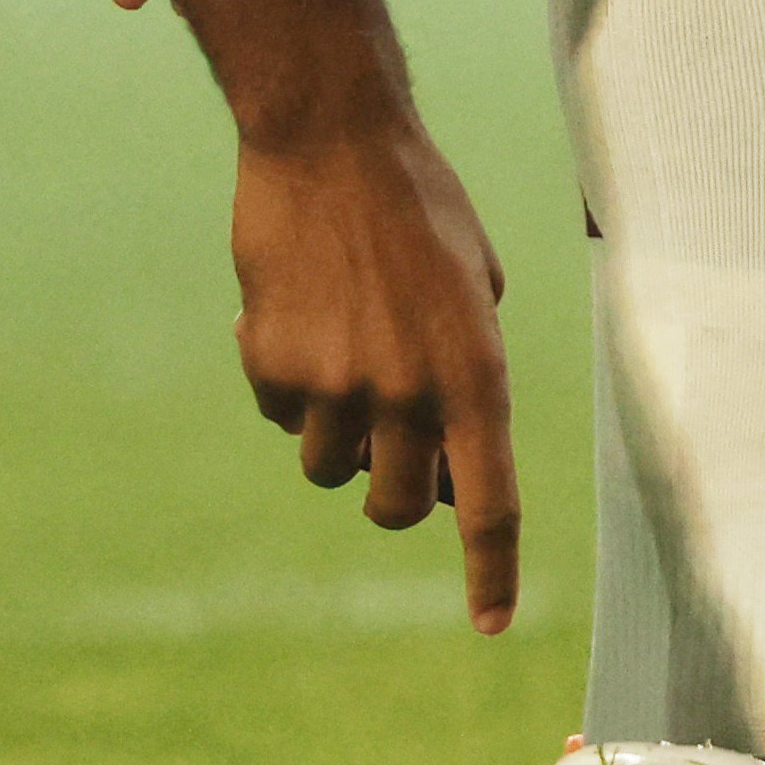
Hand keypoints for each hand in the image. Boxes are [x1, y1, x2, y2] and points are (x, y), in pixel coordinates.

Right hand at [228, 126, 521, 619]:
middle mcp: (410, 391)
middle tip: (388, 450)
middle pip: (397, 506)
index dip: (490, 571)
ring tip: (340, 348)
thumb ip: (465, 373)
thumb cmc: (418, 209)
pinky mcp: (273, 366)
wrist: (329, 140)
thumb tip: (441, 461)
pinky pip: (279, 416)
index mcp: (477, 372)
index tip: (492, 625)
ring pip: (328, 467)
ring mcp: (336, 383)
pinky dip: (286, 385)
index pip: (491, 501)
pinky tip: (296, 315)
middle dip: (391, 493)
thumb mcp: (474, 288)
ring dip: (333, 431)